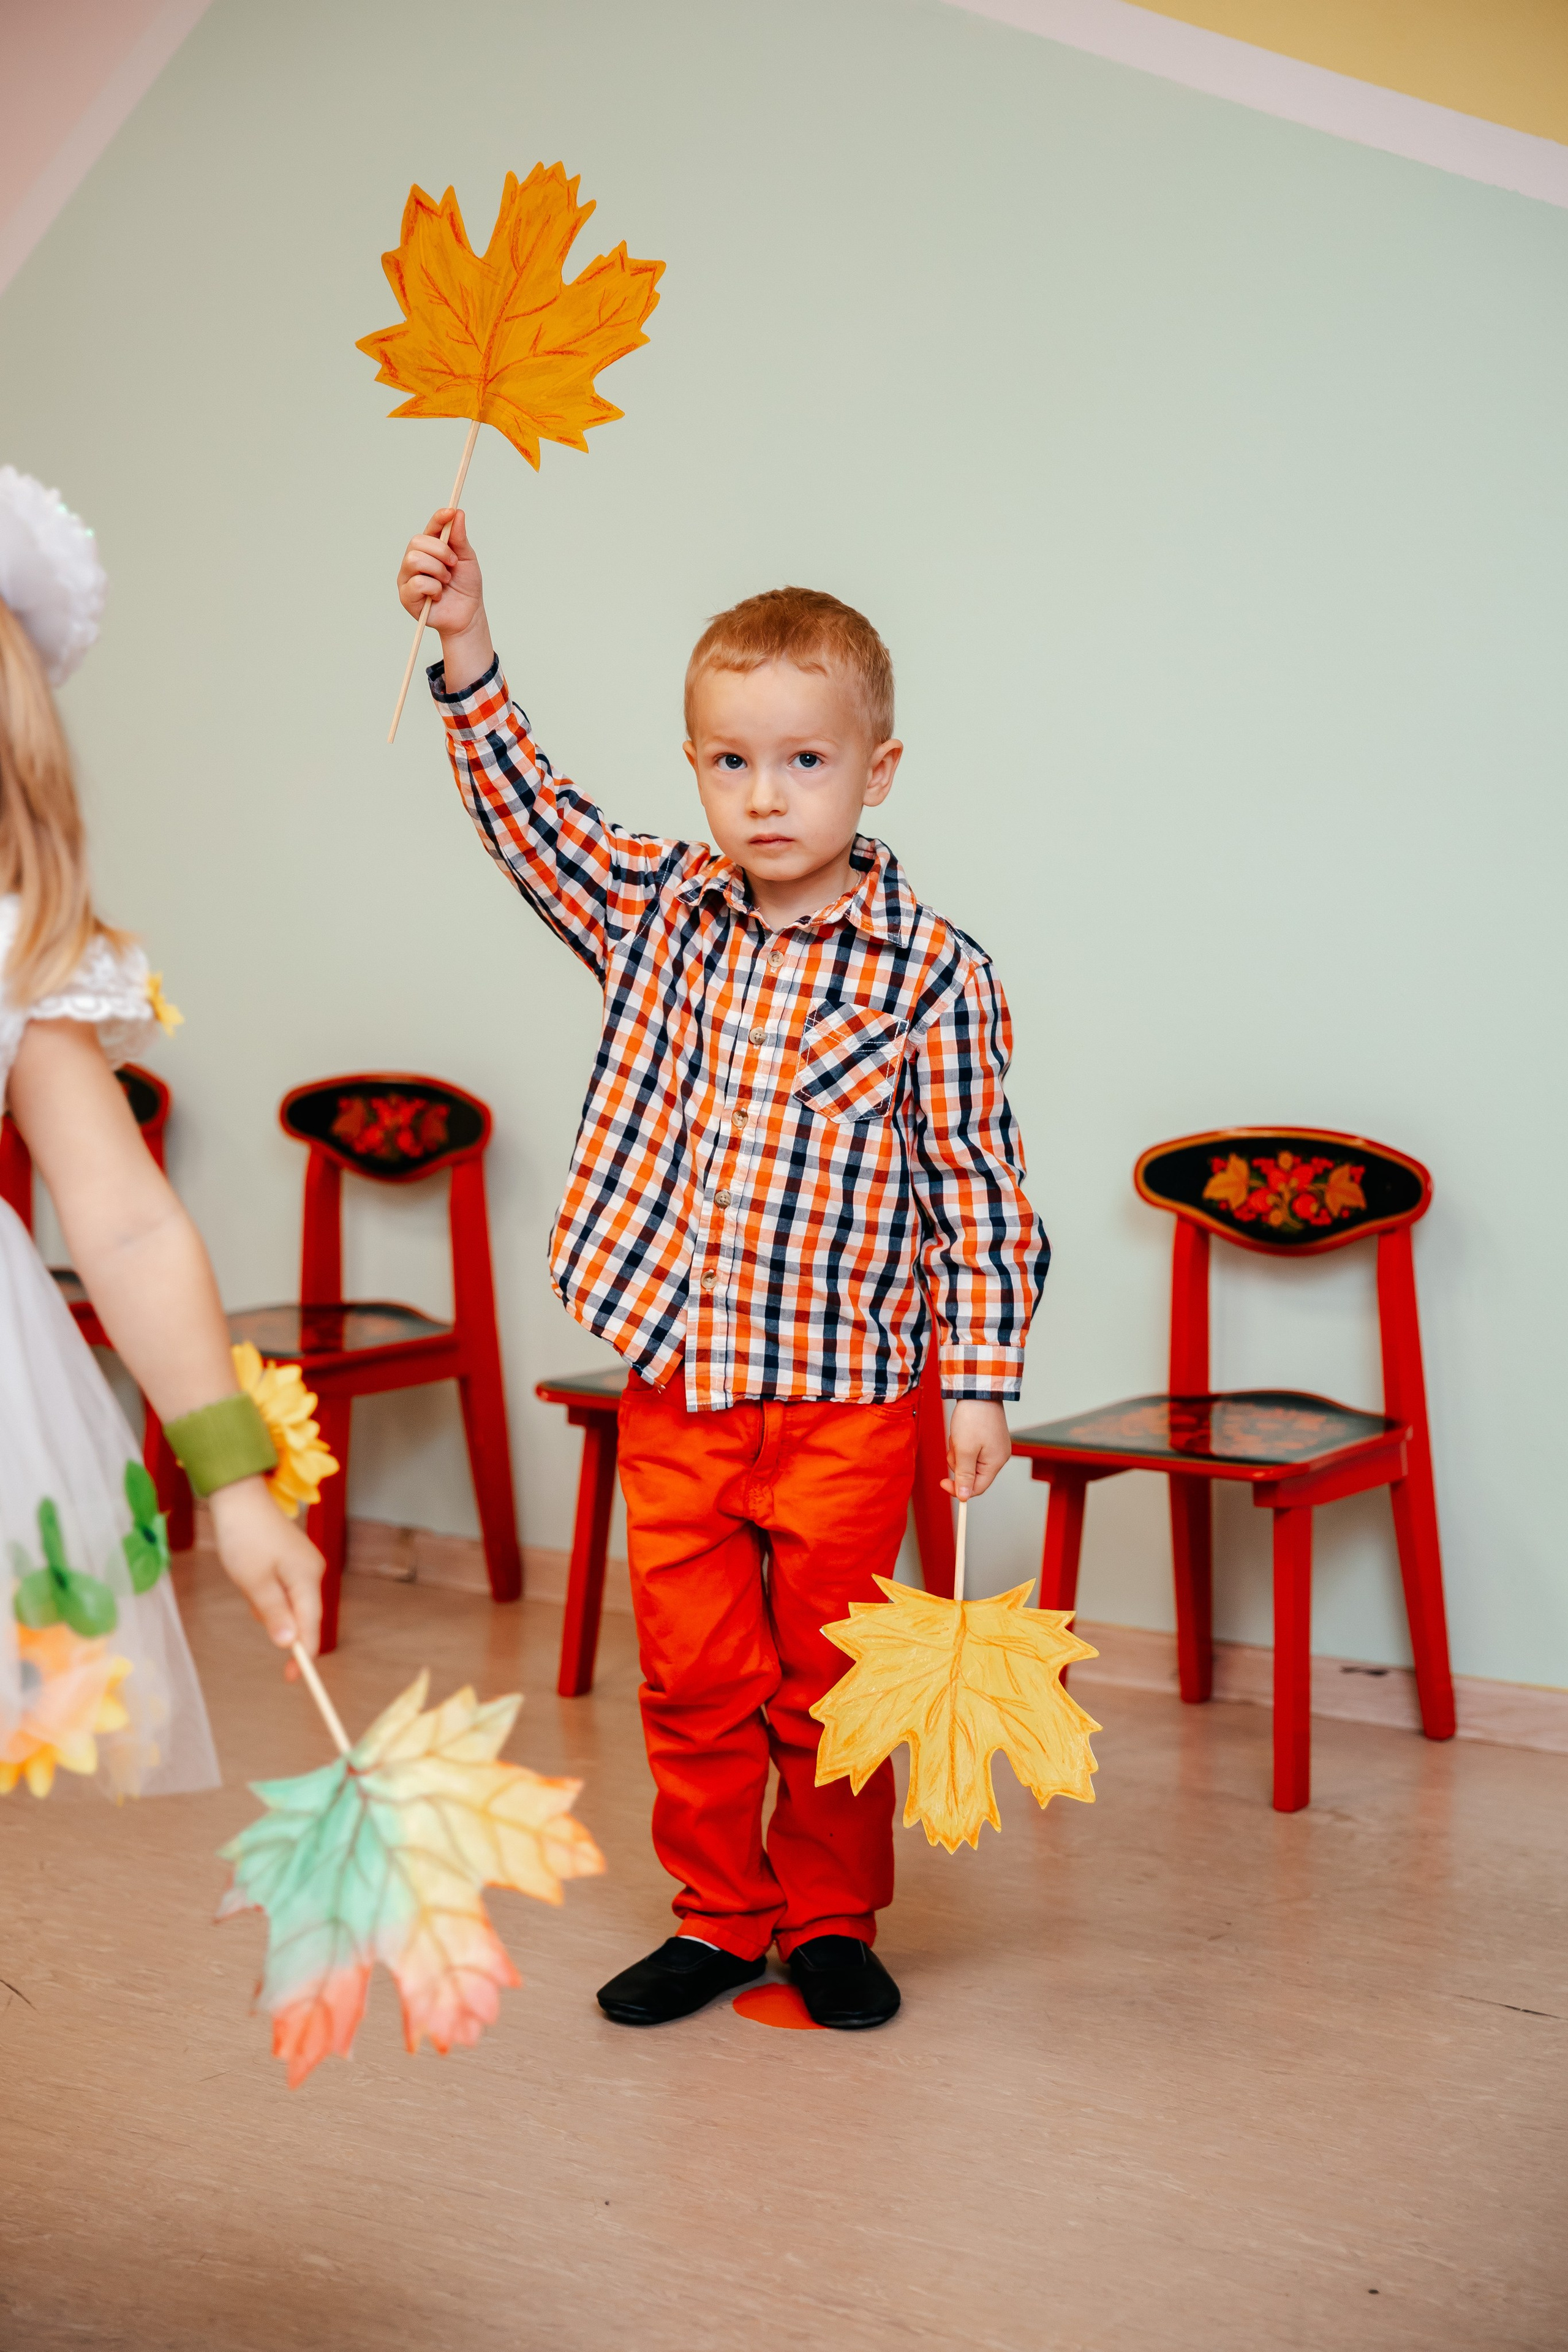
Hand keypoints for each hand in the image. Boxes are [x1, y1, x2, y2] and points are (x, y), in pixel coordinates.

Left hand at [207, 1477, 323, 1656]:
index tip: (291, 1678)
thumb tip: (290, 1645)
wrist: (238, 1496)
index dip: (302, 1655)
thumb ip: (274, 1614)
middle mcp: (313, 1572)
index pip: (311, 1626)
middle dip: (279, 1623)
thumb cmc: (244, 1538)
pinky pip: (284, 1588)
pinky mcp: (293, 1559)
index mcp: (308, 1578)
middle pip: (303, 1615)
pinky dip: (268, 1593)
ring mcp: (304, 1564)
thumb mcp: (254, 1582)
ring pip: (291, 1602)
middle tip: (251, 1602)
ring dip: (269, 1605)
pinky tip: (251, 1577)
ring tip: (247, 1582)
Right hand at [397, 506, 492, 689]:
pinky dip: (433, 588)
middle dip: (441, 552)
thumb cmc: (465, 588)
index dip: (438, 518)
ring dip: (437, 570)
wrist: (468, 616)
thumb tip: (457, 513)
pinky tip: (438, 595)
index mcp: (429, 548)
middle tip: (453, 565)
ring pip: (414, 559)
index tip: (451, 512)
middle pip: (417, 541)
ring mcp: (407, 577)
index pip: (430, 527)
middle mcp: (414, 559)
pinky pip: (417, 582)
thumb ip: (459, 538)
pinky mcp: (406, 596)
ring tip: (445, 581)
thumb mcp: (467, 560)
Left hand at [942, 1401, 1011, 1500]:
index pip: (977, 1488)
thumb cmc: (973, 1418)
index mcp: (996, 1462)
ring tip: (958, 1436)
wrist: (977, 1391)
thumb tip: (964, 1497)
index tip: (943, 1482)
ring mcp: (994, 1447)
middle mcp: (998, 1457)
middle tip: (955, 1447)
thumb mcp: (965, 1450)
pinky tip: (961, 1431)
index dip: (959, 1488)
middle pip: (972, 1474)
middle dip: (958, 1463)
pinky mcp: (988, 1439)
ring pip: (969, 1462)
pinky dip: (962, 1444)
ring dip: (958, 1452)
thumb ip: (964, 1475)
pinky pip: (971, 1450)